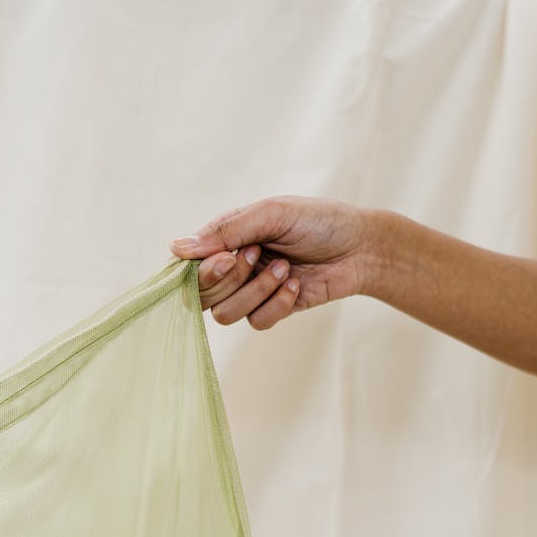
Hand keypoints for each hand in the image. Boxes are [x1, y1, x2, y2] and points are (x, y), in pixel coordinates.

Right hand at [169, 196, 369, 329]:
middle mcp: (233, 266)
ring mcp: (251, 291)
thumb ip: (226, 231)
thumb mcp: (271, 214)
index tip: (228, 257)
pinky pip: (257, 322)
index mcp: (226, 238)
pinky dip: (277, 304)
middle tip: (257, 254)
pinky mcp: (272, 310)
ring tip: (284, 268)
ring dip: (256, 291)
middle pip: (203, 295)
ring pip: (226, 314)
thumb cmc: (318, 221)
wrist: (361, 247)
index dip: (201, 270)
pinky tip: (296, 285)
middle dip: (230, 279)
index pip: (189, 265)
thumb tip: (176, 249)